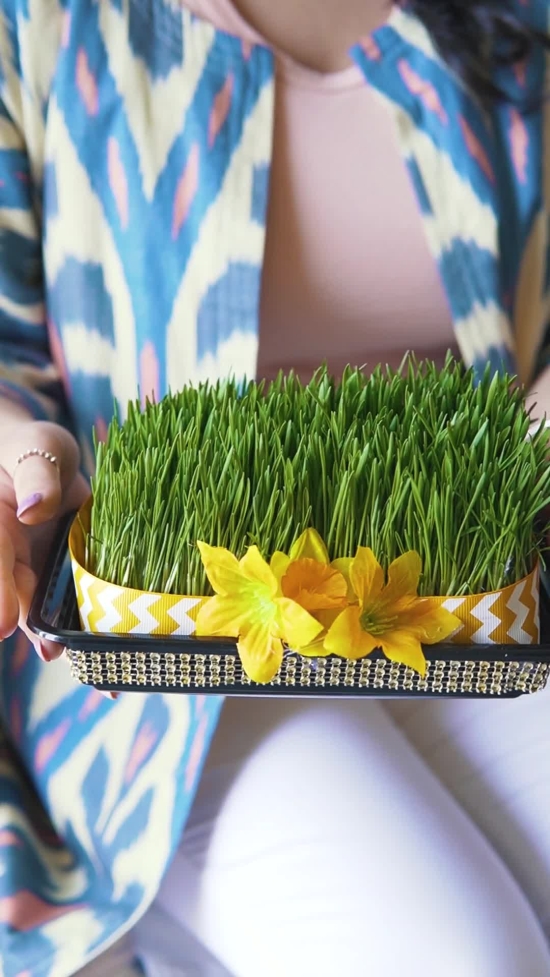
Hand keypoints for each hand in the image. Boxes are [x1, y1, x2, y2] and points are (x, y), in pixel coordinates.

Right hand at [0, 420, 89, 659]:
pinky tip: (100, 653)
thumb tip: (35, 510)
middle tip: (49, 651)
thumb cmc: (34, 448)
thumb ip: (38, 475)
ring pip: (37, 606)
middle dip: (25, 623)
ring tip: (73, 658)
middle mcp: (7, 553)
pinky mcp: (59, 577)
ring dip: (53, 634)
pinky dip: (81, 627)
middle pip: (11, 593)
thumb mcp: (37, 448)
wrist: (47, 458)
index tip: (3, 625)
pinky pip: (66, 604)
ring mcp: (31, 568)